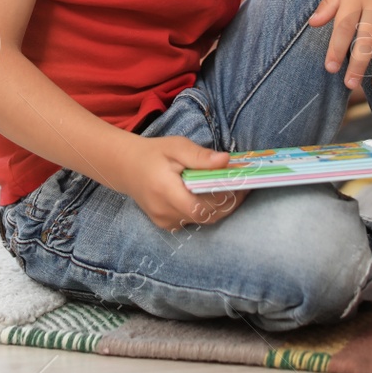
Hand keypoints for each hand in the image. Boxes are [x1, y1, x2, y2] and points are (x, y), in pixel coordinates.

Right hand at [113, 135, 247, 231]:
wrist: (127, 167)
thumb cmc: (154, 154)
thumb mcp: (176, 147)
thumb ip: (200, 156)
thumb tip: (226, 160)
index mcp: (166, 191)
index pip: (202, 207)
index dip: (225, 199)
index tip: (243, 184)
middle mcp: (165, 212)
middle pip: (206, 216)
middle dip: (228, 202)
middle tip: (244, 186)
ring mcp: (165, 222)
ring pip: (202, 220)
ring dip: (220, 207)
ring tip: (233, 189)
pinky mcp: (166, 225)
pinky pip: (193, 221)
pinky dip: (207, 210)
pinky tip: (214, 196)